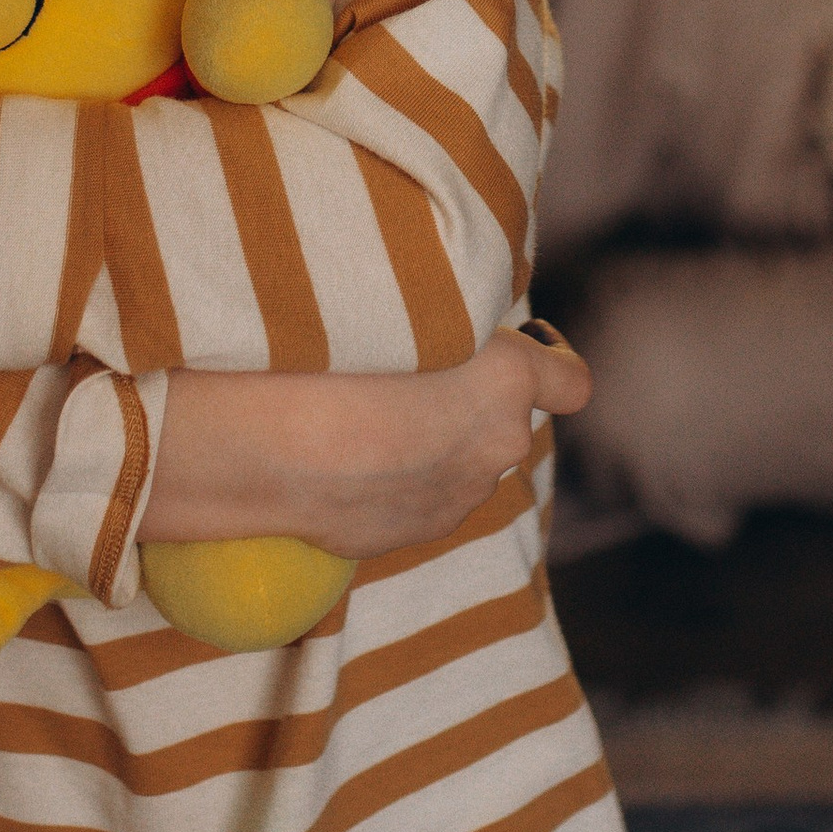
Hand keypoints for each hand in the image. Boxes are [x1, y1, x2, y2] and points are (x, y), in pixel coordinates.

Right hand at [145, 325, 592, 555]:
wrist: (262, 444)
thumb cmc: (324, 349)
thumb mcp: (401, 298)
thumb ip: (446, 311)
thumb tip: (443, 306)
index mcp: (507, 382)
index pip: (570, 381)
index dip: (547, 363)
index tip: (511, 347)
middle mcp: (496, 446)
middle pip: (503, 418)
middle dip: (471, 397)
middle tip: (408, 366)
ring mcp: (455, 498)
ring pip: (462, 459)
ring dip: (435, 441)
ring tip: (364, 413)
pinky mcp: (411, 533)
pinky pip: (420, 495)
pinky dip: (397, 477)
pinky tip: (343, 454)